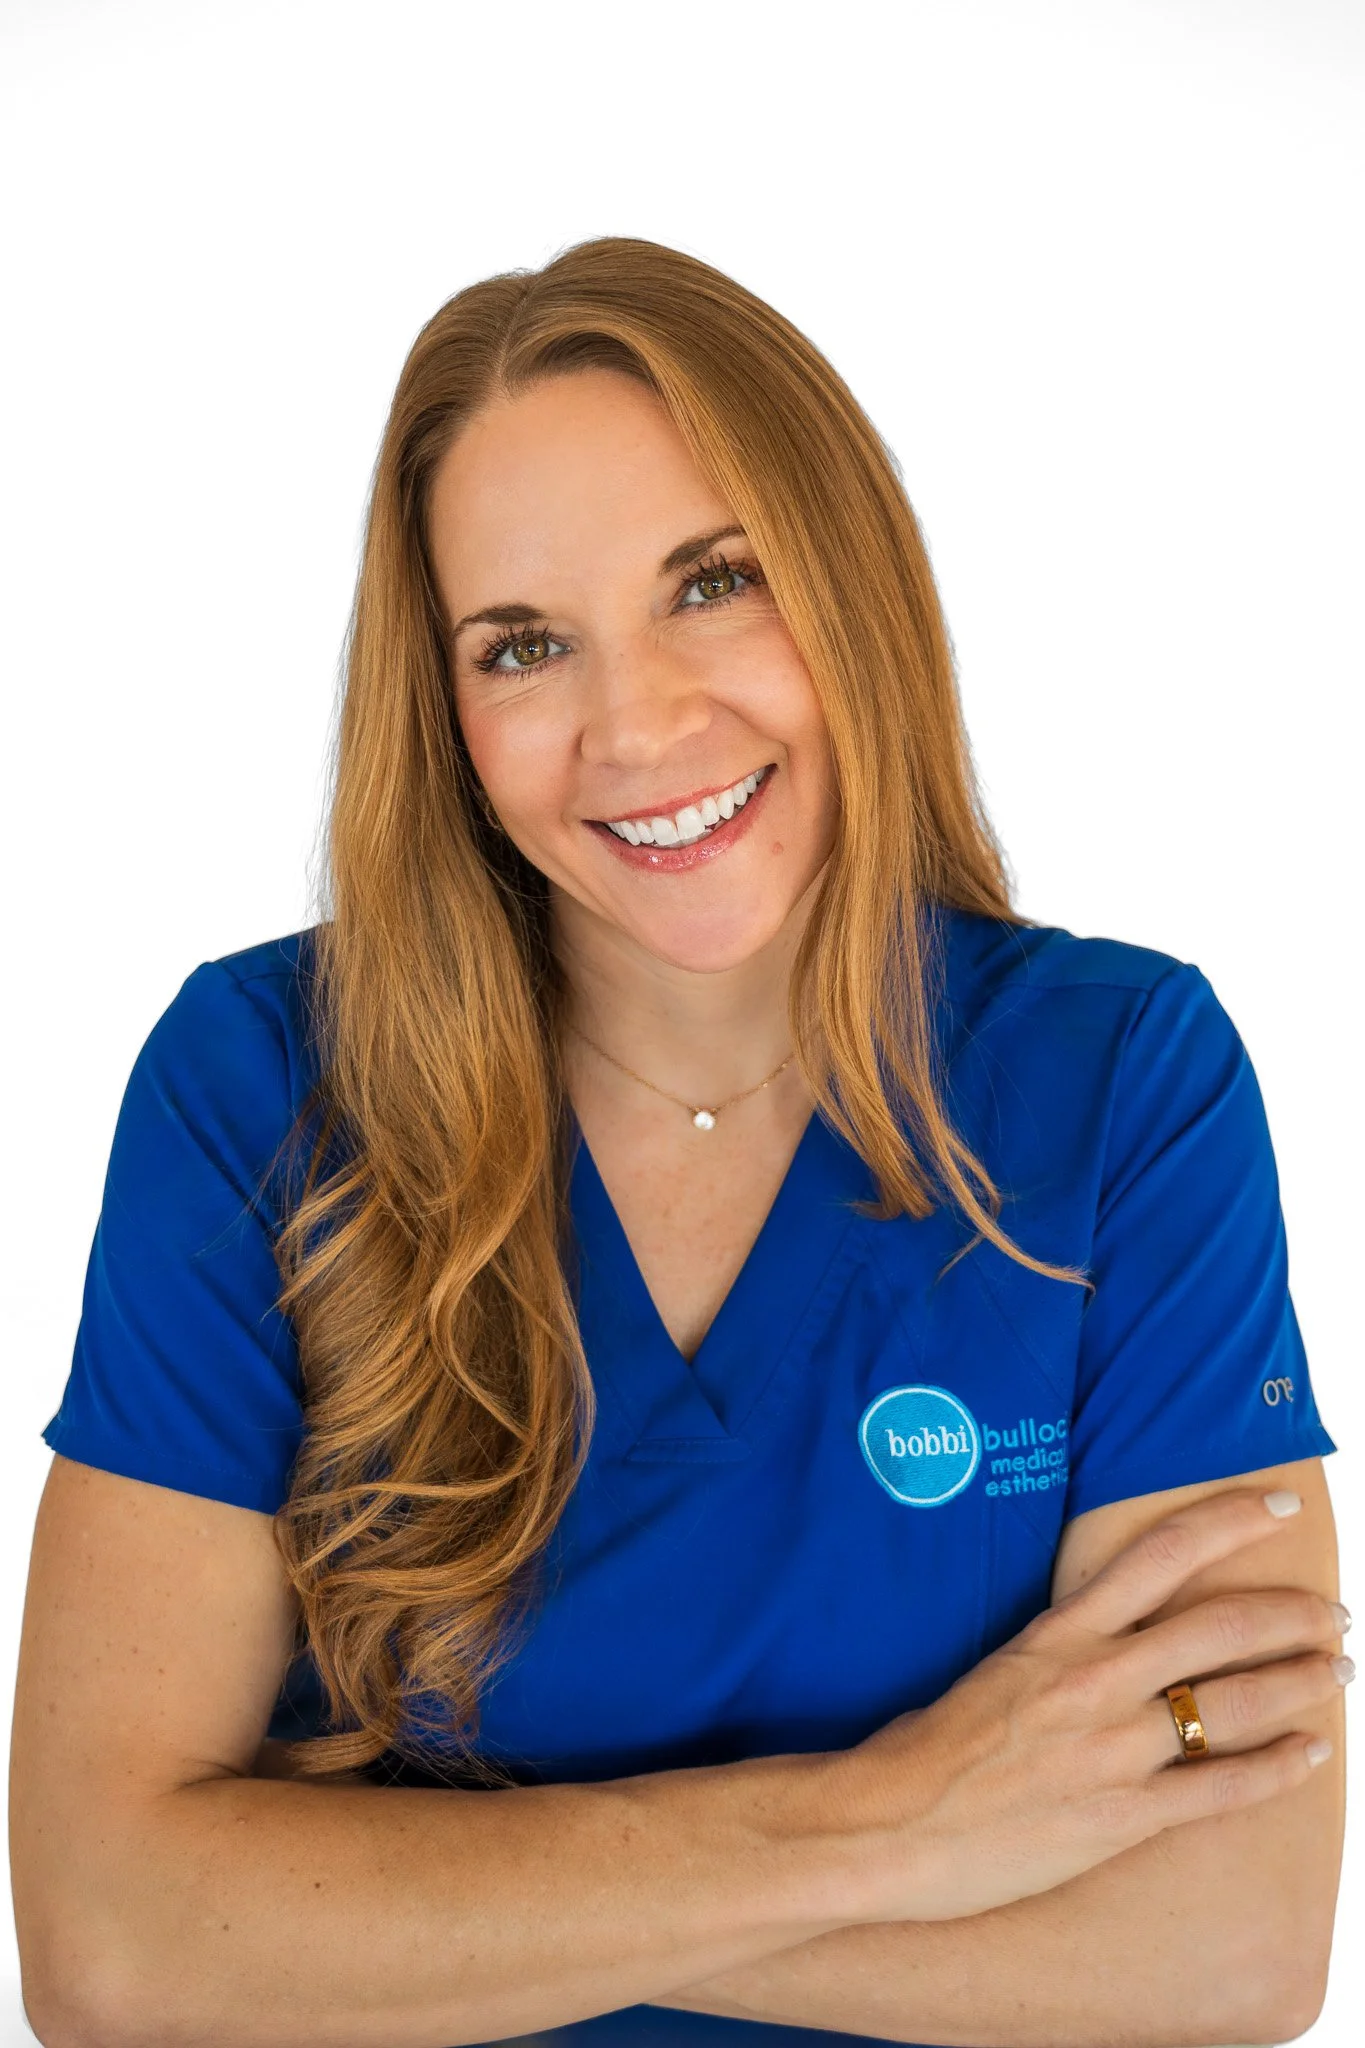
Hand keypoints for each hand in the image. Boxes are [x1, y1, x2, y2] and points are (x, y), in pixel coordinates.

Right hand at [829, 1487, 1344, 1923]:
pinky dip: (1278, 1768)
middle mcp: (1095, 1679)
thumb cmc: (926, 1750)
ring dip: (1300, 1685)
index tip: (1279, 1508)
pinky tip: (1312, 1754)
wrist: (888, 1824)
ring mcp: (1113, 1749)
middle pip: (1219, 1627)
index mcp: (1059, 1634)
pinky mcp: (1121, 1816)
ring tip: (1337, 1672)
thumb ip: (1056, 1653)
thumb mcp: (995, 1671)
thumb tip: (1100, 1640)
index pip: (1160, 1555)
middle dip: (1291, 1616)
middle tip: (1334, 1614)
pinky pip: (1221, 1788)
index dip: (1229, 1521)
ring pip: (1235, 1703)